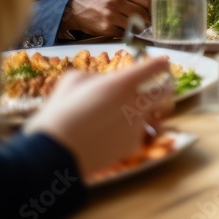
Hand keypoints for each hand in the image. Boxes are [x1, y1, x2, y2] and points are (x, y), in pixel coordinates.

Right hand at [25, 57, 173, 175]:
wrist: (53, 154)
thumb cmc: (58, 113)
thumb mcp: (73, 81)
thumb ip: (98, 77)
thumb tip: (106, 80)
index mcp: (123, 83)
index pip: (156, 67)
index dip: (160, 64)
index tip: (159, 65)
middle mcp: (137, 103)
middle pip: (166, 91)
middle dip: (163, 87)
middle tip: (155, 88)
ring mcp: (138, 126)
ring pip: (154, 114)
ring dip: (148, 111)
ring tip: (129, 114)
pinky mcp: (133, 146)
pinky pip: (140, 133)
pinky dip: (132, 131)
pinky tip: (113, 134)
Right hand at [63, 0, 149, 37]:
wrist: (74, 9)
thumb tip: (150, 7)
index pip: (146, 0)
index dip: (152, 9)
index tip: (154, 14)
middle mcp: (116, 0)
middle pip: (142, 13)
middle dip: (147, 20)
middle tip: (147, 23)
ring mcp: (111, 14)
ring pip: (136, 24)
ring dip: (138, 28)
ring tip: (136, 27)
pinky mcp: (107, 27)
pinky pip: (125, 33)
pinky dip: (127, 33)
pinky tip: (123, 29)